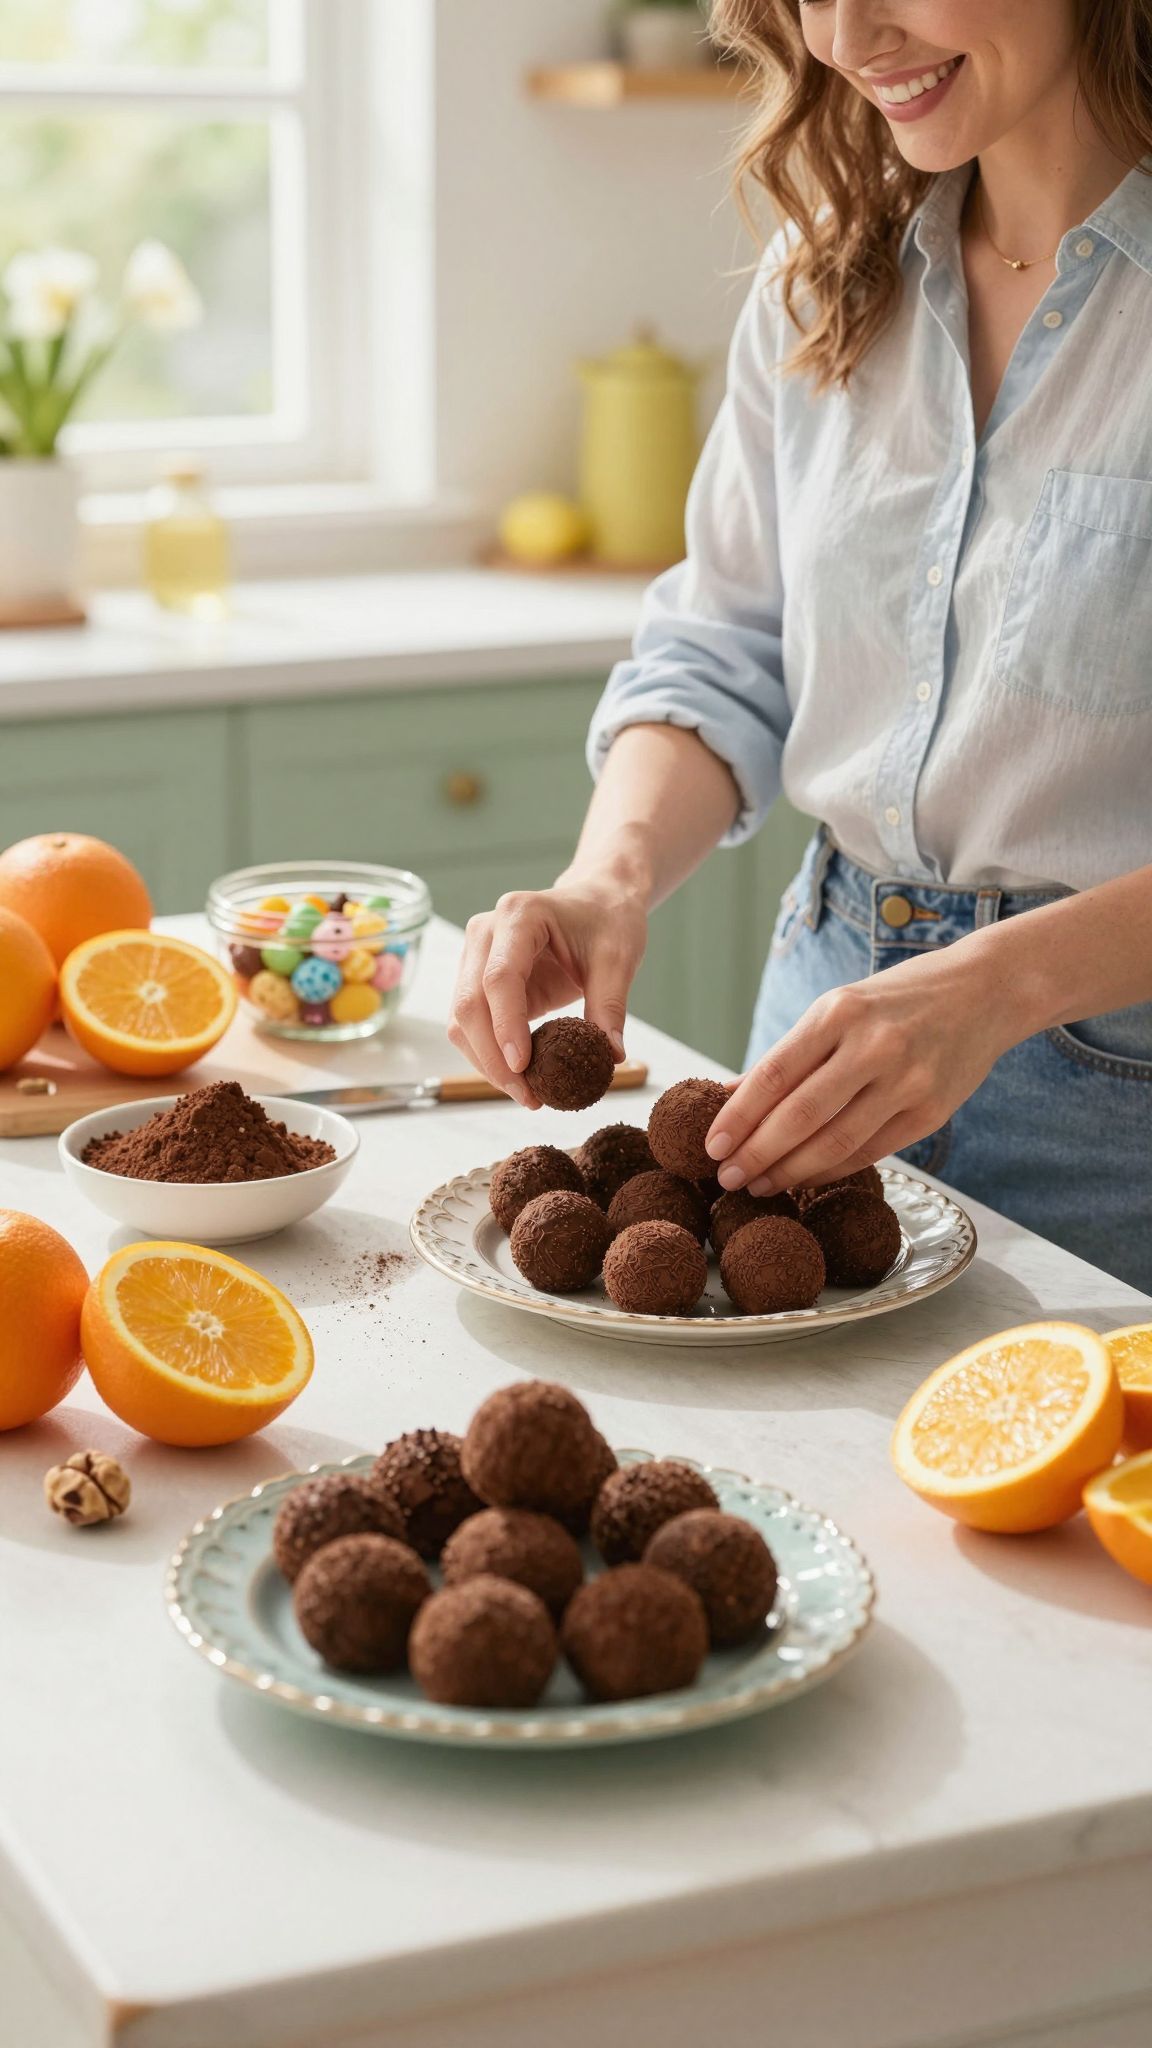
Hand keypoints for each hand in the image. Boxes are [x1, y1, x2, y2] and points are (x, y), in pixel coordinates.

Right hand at [448, 876, 646, 1104]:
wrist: (596, 900)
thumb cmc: (607, 921)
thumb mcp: (618, 959)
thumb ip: (611, 1006)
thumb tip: (609, 1056)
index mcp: (519, 915)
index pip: (499, 977)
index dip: (505, 1025)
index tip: (522, 1067)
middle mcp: (486, 933)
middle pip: (469, 1002)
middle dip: (492, 1057)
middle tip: (527, 1096)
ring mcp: (475, 955)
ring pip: (461, 1019)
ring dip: (486, 1062)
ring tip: (526, 1095)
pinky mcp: (478, 979)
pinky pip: (472, 1024)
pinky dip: (488, 1055)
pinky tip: (519, 1078)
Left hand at [704, 938, 1018, 1192]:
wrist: (984, 992)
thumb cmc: (897, 1000)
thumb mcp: (839, 1008)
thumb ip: (790, 1055)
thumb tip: (730, 1096)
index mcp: (839, 1012)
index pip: (774, 1074)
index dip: (738, 1116)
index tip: (710, 1145)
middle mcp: (873, 1046)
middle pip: (800, 1115)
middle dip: (756, 1153)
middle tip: (725, 1178)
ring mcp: (907, 1081)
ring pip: (834, 1143)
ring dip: (789, 1171)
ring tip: (758, 1185)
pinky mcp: (931, 1113)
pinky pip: (869, 1152)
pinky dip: (830, 1171)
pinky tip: (803, 1179)